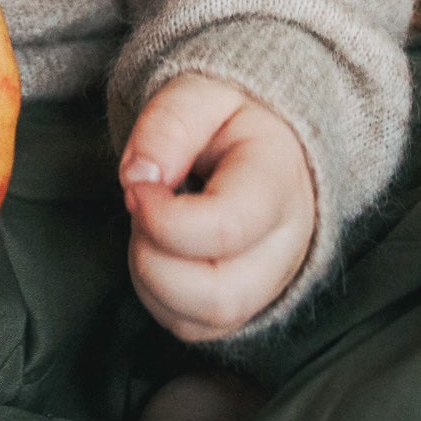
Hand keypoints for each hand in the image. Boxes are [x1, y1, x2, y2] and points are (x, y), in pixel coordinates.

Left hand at [119, 75, 315, 342]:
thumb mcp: (203, 92)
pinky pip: (191, 328)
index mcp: (279, 182)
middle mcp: (286, 246)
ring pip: (202, 322)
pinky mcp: (243, 306)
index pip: (226, 228)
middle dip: (153, 261)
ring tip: (149, 224)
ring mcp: (268, 285)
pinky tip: (158, 248)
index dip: (163, 218)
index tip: (135, 187)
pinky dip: (156, 295)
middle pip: (219, 297)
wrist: (267, 140)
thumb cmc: (232, 119)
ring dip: (150, 278)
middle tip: (139, 209)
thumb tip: (137, 180)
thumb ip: (170, 124)